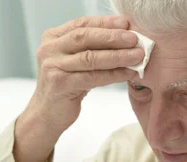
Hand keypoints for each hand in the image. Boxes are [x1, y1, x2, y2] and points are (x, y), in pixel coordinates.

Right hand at [14, 16, 142, 161]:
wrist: (48, 113)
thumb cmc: (67, 85)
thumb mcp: (76, 62)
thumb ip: (92, 48)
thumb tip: (125, 38)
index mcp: (53, 37)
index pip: (82, 24)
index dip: (105, 22)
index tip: (126, 23)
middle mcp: (49, 49)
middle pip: (85, 37)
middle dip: (113, 37)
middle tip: (135, 39)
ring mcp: (52, 66)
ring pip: (90, 58)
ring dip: (118, 56)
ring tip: (138, 56)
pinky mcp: (60, 84)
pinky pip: (93, 77)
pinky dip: (114, 75)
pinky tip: (129, 73)